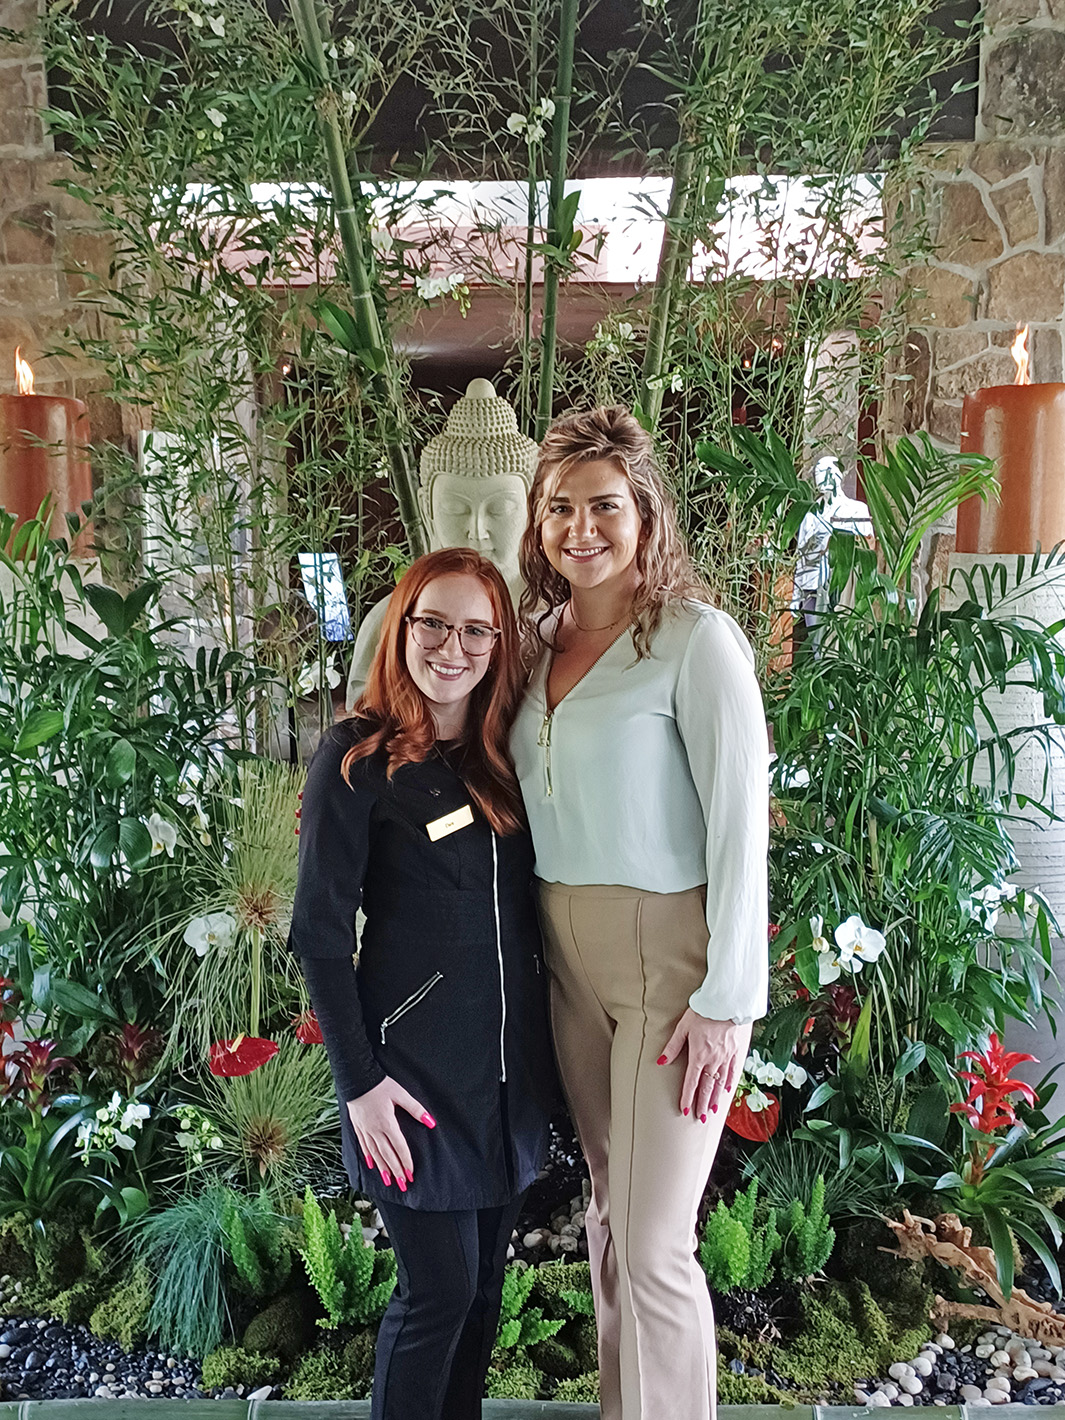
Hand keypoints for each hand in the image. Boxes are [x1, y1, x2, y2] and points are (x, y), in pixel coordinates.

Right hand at [346, 1076, 435, 1191]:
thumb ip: (415, 1109)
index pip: (399, 1147)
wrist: (356, 1078)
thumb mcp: (401, 1094)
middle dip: (396, 1170)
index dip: (406, 1161)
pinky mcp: (358, 1127)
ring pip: (375, 1154)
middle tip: (403, 1184)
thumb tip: (431, 1122)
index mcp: (387, 1123)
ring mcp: (365, 1130)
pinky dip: (369, 1157)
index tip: (411, 1174)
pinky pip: (364, 1146)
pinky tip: (372, 1165)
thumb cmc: (380, 1085)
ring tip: (389, 1181)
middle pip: (387, 1155)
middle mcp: (375, 1130)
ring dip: (383, 1168)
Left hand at [658, 1011, 750, 1121]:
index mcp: (698, 1056)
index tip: (685, 1110)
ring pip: (720, 1083)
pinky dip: (728, 1082)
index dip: (687, 1097)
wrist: (725, 1003)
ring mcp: (726, 1057)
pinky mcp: (736, 1051)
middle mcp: (713, 1060)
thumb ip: (672, 1046)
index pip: (691, 1082)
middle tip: (700, 1118)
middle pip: (707, 1087)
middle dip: (702, 1104)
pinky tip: (726, 1090)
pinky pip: (733, 1071)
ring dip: (715, 1098)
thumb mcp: (683, 1027)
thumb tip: (661, 1062)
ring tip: (712, 1110)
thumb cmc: (702, 1012)